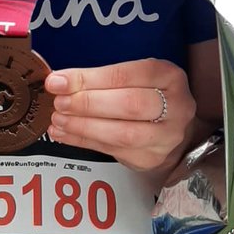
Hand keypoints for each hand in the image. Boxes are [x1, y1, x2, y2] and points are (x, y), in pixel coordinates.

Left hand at [45, 59, 196, 172]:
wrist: (171, 128)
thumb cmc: (147, 95)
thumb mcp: (135, 77)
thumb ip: (102, 78)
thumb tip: (60, 82)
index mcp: (170, 77)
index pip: (126, 75)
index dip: (90, 79)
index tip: (59, 81)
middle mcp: (175, 107)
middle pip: (129, 105)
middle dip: (87, 103)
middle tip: (59, 102)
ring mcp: (165, 136)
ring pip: (122, 133)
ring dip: (83, 126)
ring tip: (58, 119)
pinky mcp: (150, 158)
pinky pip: (111, 150)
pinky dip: (83, 141)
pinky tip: (64, 133)